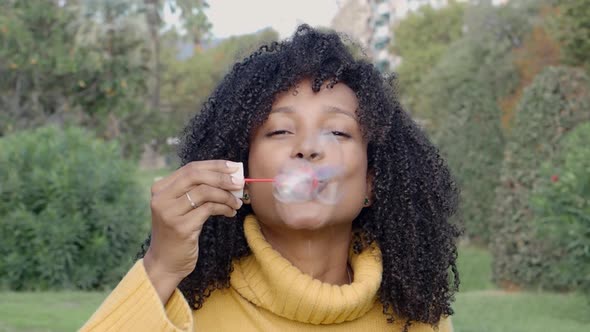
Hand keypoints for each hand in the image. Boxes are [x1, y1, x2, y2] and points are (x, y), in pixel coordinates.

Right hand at [143, 160, 243, 302]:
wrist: (165, 263)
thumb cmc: (178, 233)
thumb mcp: (181, 207)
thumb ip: (196, 190)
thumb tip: (229, 174)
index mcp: (160, 188)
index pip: (191, 168)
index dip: (215, 165)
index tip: (234, 167)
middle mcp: (161, 198)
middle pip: (196, 176)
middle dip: (222, 177)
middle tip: (240, 183)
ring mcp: (169, 212)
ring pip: (205, 192)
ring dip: (226, 195)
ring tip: (237, 202)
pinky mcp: (181, 227)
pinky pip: (208, 209)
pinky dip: (224, 208)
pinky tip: (230, 212)